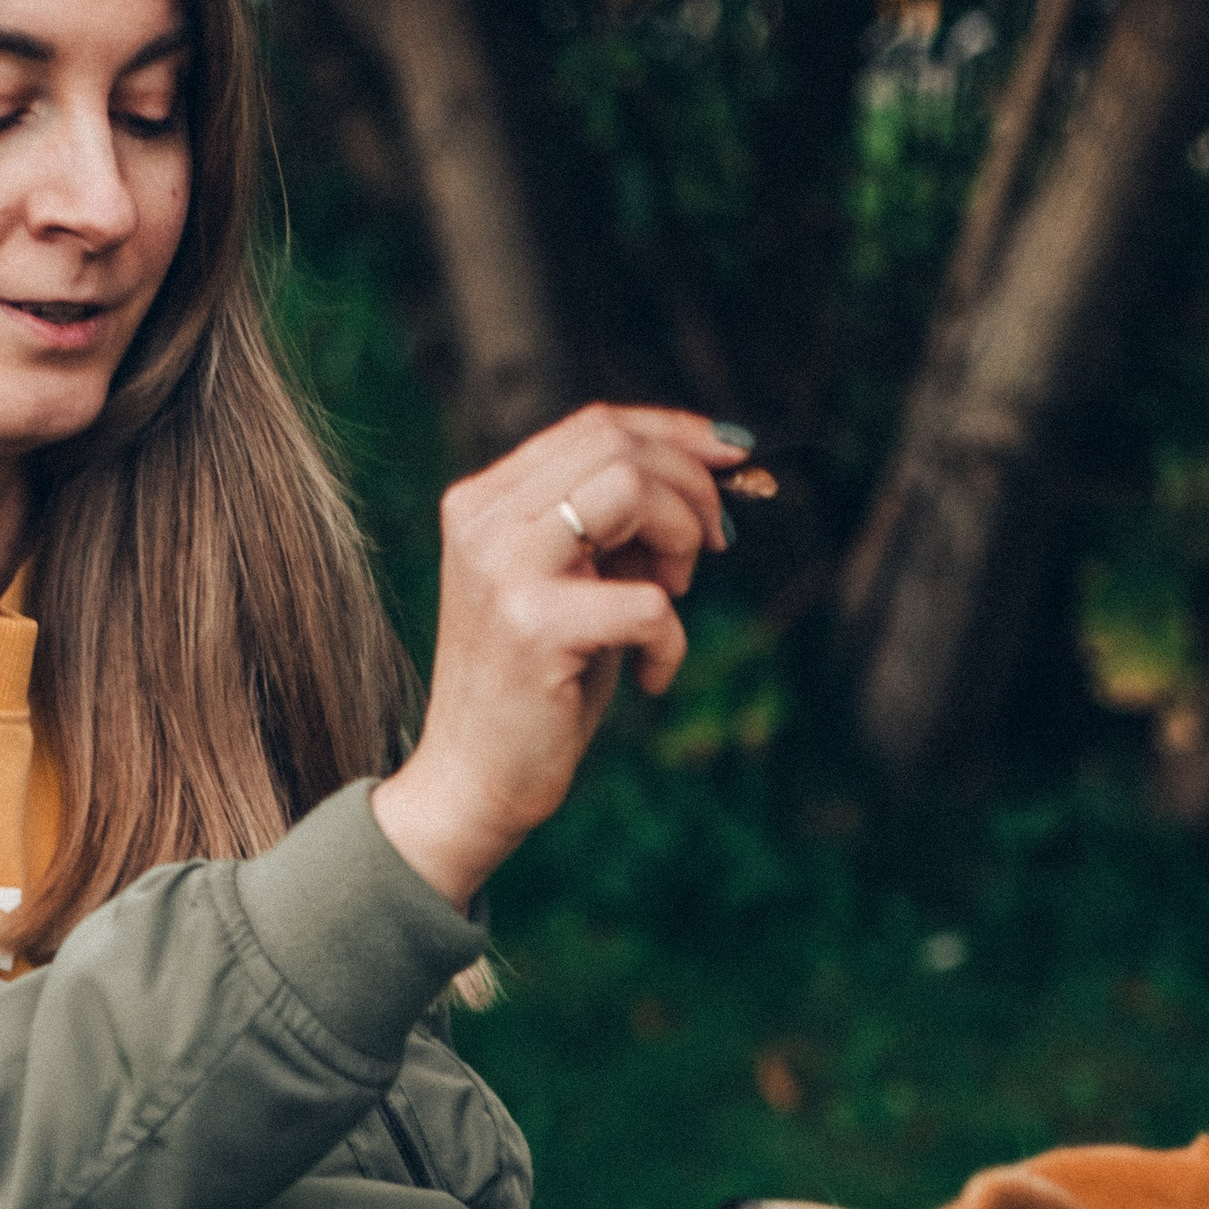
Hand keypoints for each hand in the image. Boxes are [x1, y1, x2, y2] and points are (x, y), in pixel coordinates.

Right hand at [371, 405, 741, 910]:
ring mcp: (504, 569)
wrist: (473, 783)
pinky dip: (672, 640)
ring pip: (631, 489)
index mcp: (484, 500)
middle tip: (713, 545)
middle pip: (618, 445)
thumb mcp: (574, 586)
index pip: (594, 425)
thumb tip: (711, 471)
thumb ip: (616, 528)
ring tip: (675, 595)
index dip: (676, 432)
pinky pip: (648, 600)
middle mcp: (484, 521)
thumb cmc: (536, 688)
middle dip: (691, 486)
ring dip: (682, 537)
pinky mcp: (535, 627)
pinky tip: (652, 675)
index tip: (735, 456)